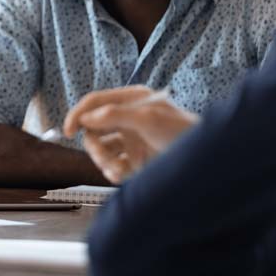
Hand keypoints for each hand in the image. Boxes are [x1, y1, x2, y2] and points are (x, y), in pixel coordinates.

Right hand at [63, 86, 197, 182]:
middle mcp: (129, 118)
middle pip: (93, 129)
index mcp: (132, 100)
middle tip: (105, 159)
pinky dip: (112, 172)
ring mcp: (132, 139)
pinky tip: (122, 176)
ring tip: (117, 171)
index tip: (68, 131)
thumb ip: (115, 115)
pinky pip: (112, 165)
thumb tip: (87, 118)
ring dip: (104, 161)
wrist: (207, 163)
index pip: (95, 102)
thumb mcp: (148, 119)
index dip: (78, 115)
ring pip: (101, 149)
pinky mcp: (135, 159)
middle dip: (95, 145)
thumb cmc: (184, 133)